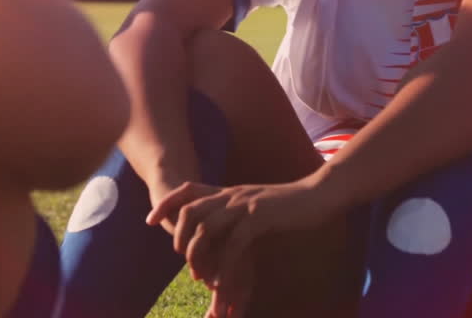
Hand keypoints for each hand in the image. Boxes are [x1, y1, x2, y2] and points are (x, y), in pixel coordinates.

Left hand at [147, 173, 345, 315]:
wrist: (321, 194)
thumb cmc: (293, 204)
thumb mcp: (259, 205)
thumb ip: (239, 213)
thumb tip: (226, 228)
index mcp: (230, 191)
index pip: (188, 190)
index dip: (165, 204)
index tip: (150, 221)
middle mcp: (233, 195)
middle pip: (190, 209)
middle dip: (178, 235)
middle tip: (180, 257)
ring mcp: (246, 205)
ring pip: (206, 227)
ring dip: (198, 255)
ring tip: (199, 275)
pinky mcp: (260, 217)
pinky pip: (233, 244)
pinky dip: (225, 266)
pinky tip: (223, 281)